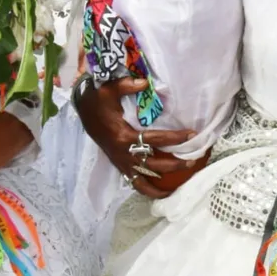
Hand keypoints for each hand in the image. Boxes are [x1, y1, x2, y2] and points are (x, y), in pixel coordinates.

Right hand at [77, 77, 198, 198]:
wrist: (83, 111)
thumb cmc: (98, 101)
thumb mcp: (108, 89)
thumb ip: (127, 85)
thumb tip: (145, 82)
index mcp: (123, 136)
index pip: (155, 139)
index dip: (174, 138)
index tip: (191, 135)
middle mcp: (123, 153)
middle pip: (153, 165)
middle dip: (174, 164)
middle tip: (193, 161)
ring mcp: (121, 162)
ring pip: (143, 181)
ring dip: (161, 185)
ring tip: (179, 186)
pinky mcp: (119, 165)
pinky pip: (133, 183)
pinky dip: (147, 190)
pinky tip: (161, 193)